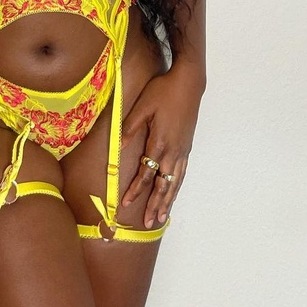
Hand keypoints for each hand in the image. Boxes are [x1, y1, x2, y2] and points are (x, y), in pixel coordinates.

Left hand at [120, 69, 202, 228]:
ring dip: (168, 200)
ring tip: (162, 217)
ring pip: (175, 181)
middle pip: (163, 184)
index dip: (136, 189)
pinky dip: (177, 186)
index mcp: (159, 142)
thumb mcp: (143, 106)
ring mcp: (182, 150)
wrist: (188, 84)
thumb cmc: (163, 92)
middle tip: (148, 222)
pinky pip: (182, 172)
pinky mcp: (187, 146)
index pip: (146, 173)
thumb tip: (118, 146)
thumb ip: (130, 127)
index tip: (127, 203)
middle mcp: (173, 150)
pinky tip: (174, 192)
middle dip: (154, 204)